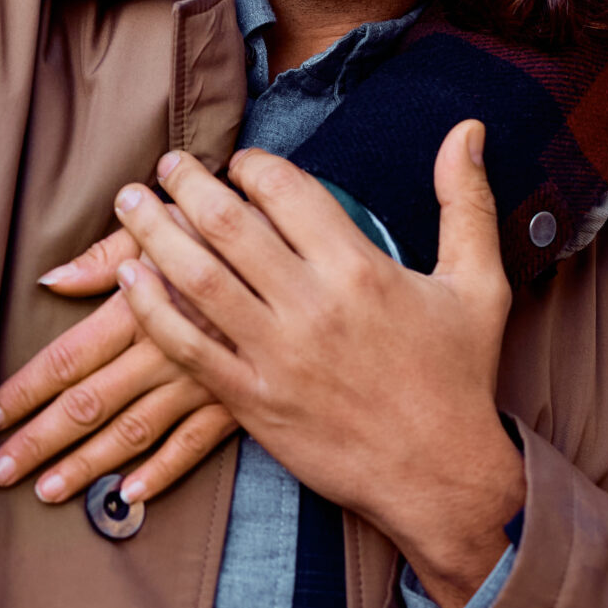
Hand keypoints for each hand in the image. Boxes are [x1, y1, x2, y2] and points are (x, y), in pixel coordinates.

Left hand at [0, 226, 239, 507]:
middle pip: (90, 404)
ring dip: (87, 464)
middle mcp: (163, 351)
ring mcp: (200, 382)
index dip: (26, 389)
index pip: (68, 357)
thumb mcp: (170, 224)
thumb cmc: (230, 228)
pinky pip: (194, 446)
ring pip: (133, 432)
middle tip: (0, 470)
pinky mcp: (236, 401)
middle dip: (40, 440)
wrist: (312, 255)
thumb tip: (51, 278)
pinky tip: (130, 497)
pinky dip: (162, 473)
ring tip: (47, 491)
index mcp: (139, 307)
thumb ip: (107, 253)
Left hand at [114, 121, 525, 607]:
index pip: (285, 189)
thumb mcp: (479, 285)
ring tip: (130, 202)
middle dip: (186, 182)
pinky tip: (128, 277)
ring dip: (153, 231)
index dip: (251, 164)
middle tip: (166, 163)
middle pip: (228, 223)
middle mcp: (313, 306)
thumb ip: (465, 202)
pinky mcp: (253, 400)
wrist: (445, 478)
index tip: (237, 162)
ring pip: (196, 277)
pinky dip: (151, 307)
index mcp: (362, 269)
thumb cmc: (459, 378)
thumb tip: (467, 130)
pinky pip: (187, 345)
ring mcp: (278, 355)